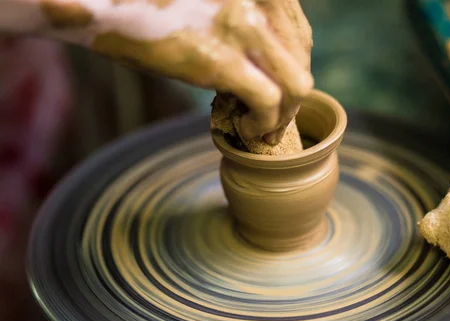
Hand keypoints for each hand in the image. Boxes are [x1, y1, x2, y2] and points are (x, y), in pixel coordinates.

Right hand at [1, 0, 312, 141]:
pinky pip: (268, 103)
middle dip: (291, 98)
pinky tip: (244, 131)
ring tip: (257, 128)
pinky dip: (262, 125)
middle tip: (269, 118)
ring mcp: (243, 27)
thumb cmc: (149, 2)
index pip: (301, 35)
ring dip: (281, 116)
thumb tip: (265, 62)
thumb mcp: (213, 2)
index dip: (294, 70)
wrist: (99, 1)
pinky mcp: (220, 59)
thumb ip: (244, 18)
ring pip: (296, 86)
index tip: (278, 93)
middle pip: (302, 61)